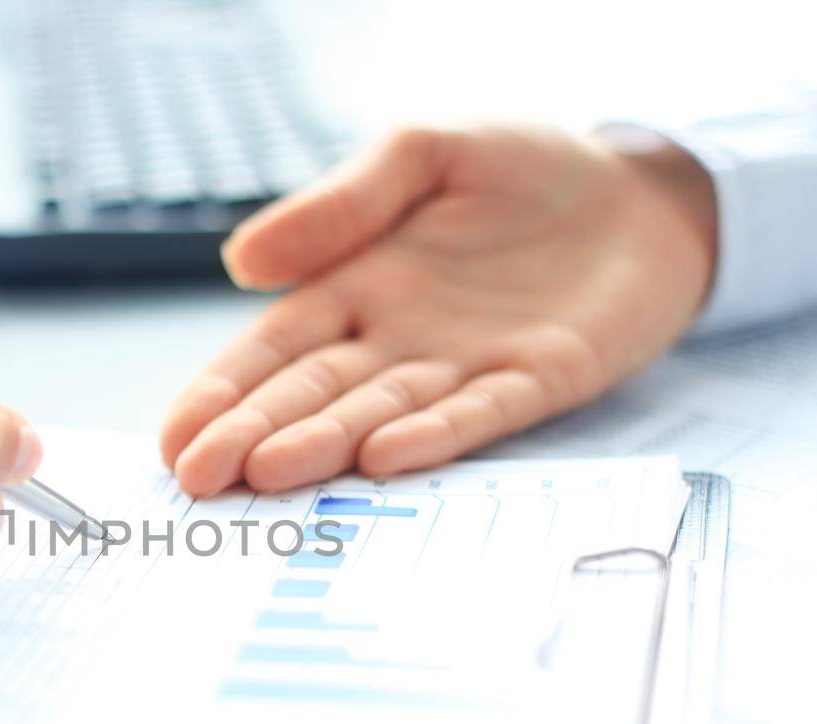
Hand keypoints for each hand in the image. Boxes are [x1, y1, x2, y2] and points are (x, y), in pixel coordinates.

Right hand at [160, 124, 717, 494]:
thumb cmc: (523, 169)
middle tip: (199, 480)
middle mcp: (399, 339)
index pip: (272, 350)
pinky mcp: (538, 377)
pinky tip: (385, 458)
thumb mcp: (421, 150)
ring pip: (380, 412)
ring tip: (268, 474)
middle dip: (252, 435)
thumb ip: (339, 203)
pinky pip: (480, 412)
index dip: (220, 392)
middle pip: (312, 393)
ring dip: (325, 445)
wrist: (643, 187)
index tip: (173, 437)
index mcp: (358, 286)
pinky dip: (433, 437)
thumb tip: (240, 262)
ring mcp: (465, 364)